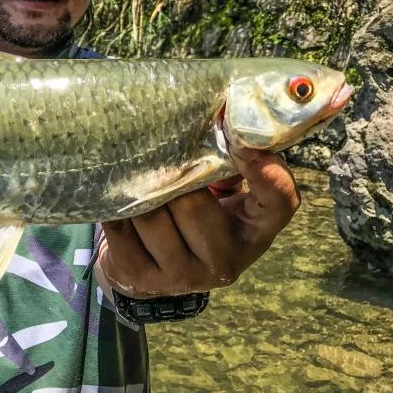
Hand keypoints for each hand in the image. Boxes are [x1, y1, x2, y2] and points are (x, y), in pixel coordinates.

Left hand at [96, 148, 298, 296]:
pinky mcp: (142, 278)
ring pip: (149, 216)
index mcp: (255, 230)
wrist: (154, 267)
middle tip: (157, 154)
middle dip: (170, 175)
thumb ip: (227, 159)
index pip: (279, 203)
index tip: (246, 143)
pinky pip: (120, 228)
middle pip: (192, 204)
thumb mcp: (223, 189)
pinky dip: (113, 206)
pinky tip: (115, 197)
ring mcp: (183, 275)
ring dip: (137, 190)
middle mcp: (225, 260)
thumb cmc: (197, 211)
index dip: (268, 174)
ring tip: (133, 174)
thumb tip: (218, 113)